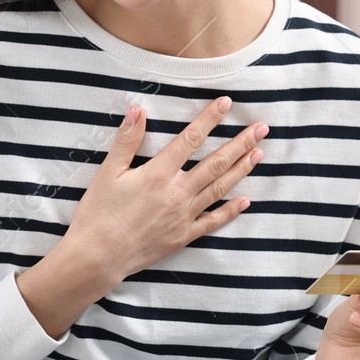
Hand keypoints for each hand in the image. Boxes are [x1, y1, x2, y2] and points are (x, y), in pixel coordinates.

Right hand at [66, 95, 267, 285]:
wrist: (98, 256)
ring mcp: (184, 216)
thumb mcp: (108, 172)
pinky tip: (245, 200)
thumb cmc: (99, 212)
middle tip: (261, 128)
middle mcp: (177, 193)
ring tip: (259, 154)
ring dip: (242, 170)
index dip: (210, 119)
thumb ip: (126, 140)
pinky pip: (213, 221)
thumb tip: (138, 110)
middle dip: (241, 143)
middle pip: (216, 163)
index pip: (191, 139)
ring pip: (220, 189)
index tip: (226, 104)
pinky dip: (231, 210)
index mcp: (159, 173)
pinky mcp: (183, 236)